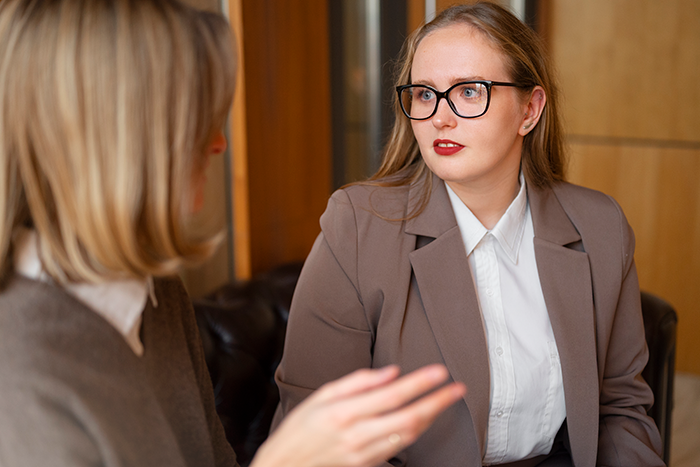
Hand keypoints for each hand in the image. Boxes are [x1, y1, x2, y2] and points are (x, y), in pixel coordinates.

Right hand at [250, 364, 465, 466]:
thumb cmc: (301, 428)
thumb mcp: (321, 396)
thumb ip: (357, 383)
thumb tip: (390, 373)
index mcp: (344, 413)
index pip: (392, 395)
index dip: (419, 383)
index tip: (440, 371)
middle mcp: (357, 435)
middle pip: (408, 418)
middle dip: (438, 402)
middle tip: (458, 388)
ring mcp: (364, 454)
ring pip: (409, 436)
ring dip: (432, 417)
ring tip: (446, 400)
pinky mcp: (367, 465)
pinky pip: (400, 448)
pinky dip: (416, 431)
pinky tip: (425, 418)